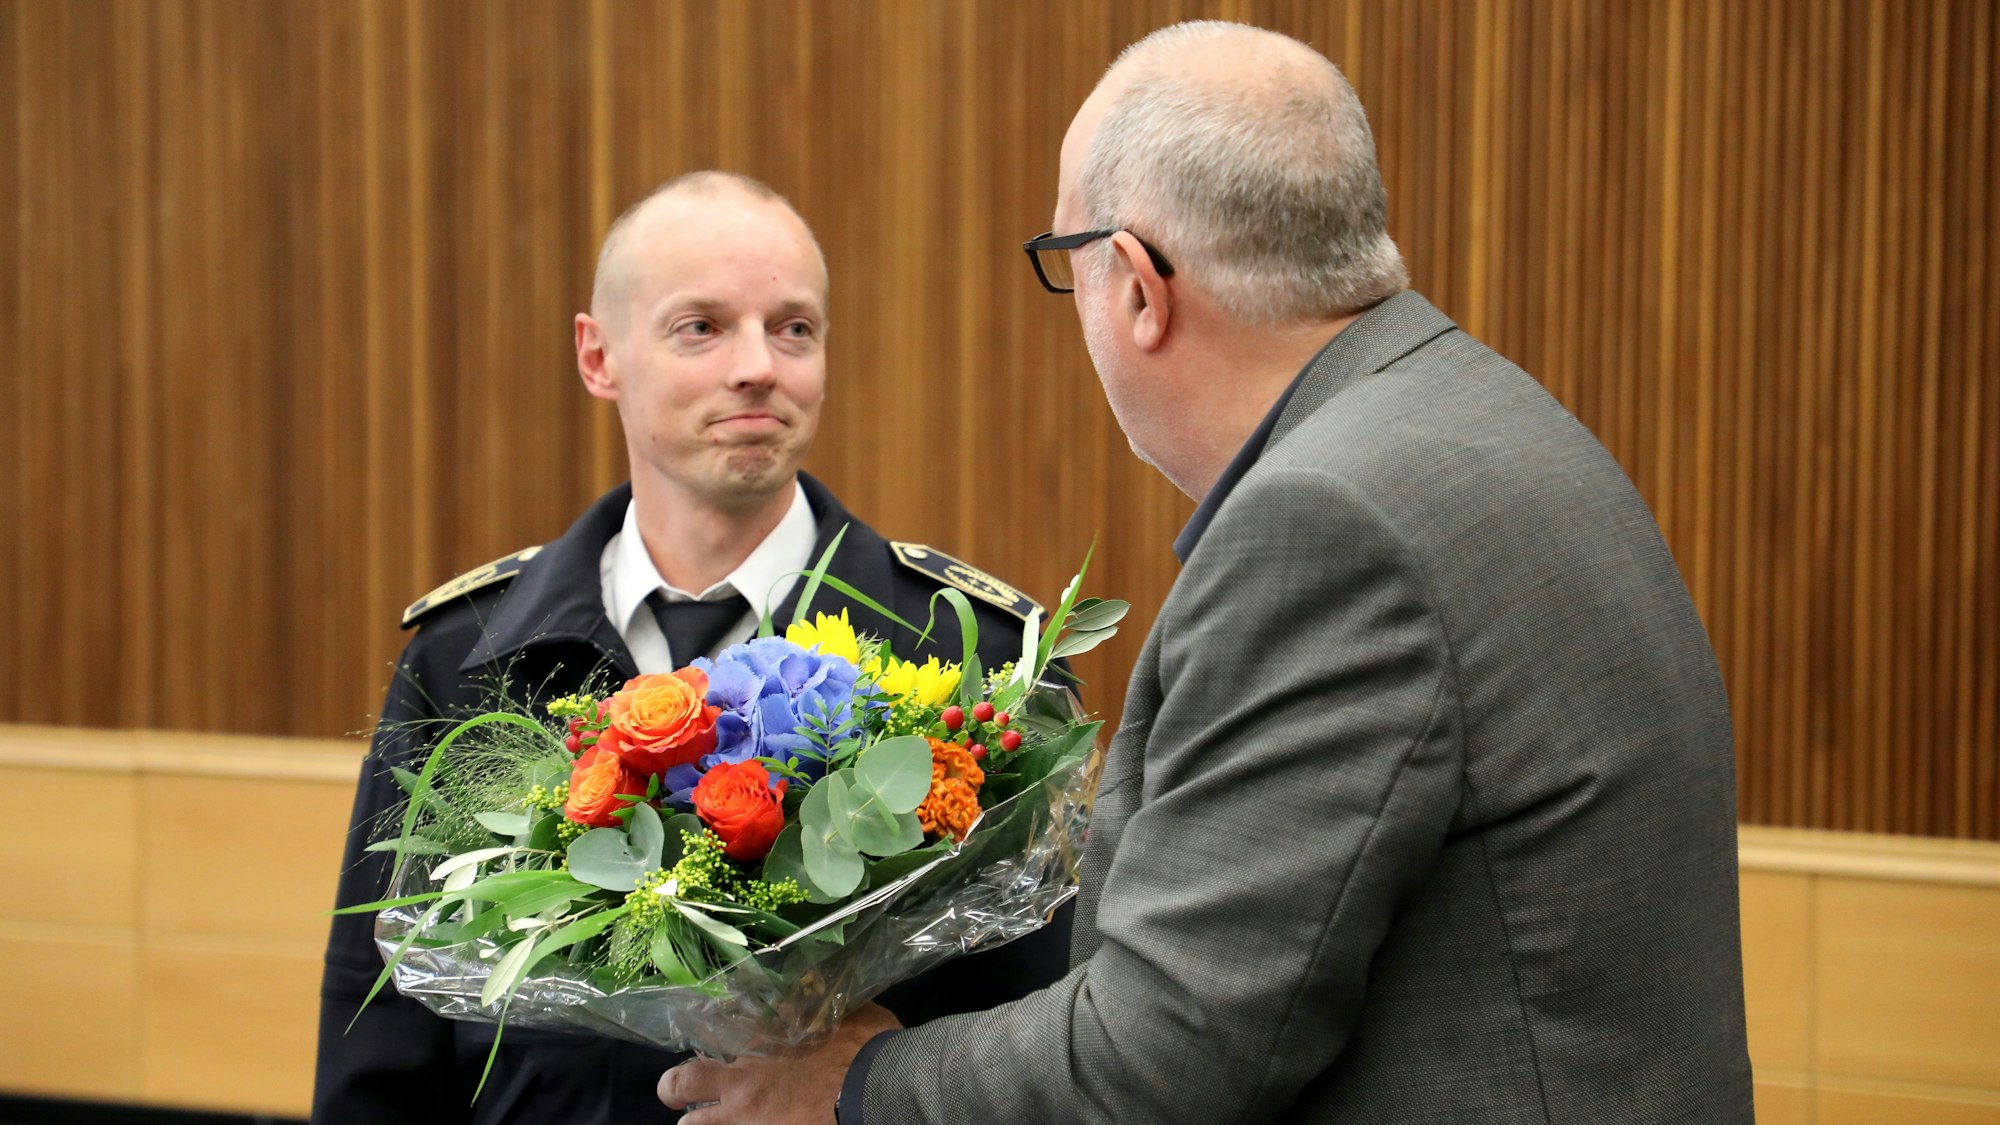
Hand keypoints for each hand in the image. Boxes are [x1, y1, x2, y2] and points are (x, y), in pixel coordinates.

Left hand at [658, 1003, 903, 1123]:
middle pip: (684, 1081)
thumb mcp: (841, 1011)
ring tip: (699, 1119)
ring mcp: (749, 1116)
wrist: (881, 1089)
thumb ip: (815, 1005)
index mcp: (763, 1039)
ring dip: (697, 1120)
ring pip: (696, 1123)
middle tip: (678, 1089)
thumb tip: (809, 989)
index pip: (712, 1031)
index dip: (705, 1035)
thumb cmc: (867, 1047)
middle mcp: (745, 1078)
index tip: (706, 1038)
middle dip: (675, 1086)